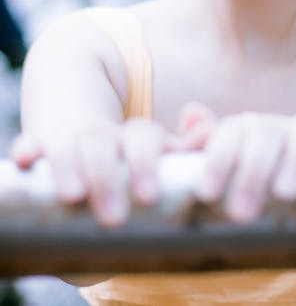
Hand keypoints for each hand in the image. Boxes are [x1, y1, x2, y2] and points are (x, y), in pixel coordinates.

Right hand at [10, 102, 215, 227]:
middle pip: (102, 140)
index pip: (142, 136)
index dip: (145, 162)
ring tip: (73, 195)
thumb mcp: (162, 158)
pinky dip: (29, 147)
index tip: (148, 197)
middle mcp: (103, 134)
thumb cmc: (133, 164)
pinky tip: (28, 160)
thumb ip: (188, 150)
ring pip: (68, 140)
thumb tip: (212, 132)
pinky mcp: (42, 145)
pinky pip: (32, 140)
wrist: (89, 145)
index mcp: (134, 137)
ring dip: (68, 163)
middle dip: (107, 175)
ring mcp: (71, 137)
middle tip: (114, 217)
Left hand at [194, 110, 295, 222]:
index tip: (207, 194)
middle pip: (264, 131)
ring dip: (294, 157)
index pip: (230, 132)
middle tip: (241, 214)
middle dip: (251, 170)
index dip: (218, 158)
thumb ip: (207, 160)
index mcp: (246, 136)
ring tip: (285, 194)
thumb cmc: (261, 206)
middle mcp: (278, 129)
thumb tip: (189, 121)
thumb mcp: (231, 192)